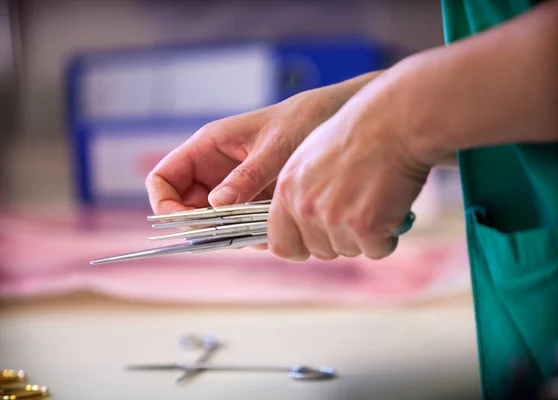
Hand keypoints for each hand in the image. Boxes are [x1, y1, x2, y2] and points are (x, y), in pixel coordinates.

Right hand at [145, 72, 380, 215]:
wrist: (336, 118)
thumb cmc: (303, 119)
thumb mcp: (275, 147)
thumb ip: (247, 176)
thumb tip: (215, 207)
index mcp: (207, 147)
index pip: (163, 179)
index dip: (165, 204)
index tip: (188, 224)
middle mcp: (214, 169)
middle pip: (185, 207)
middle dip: (201, 227)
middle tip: (229, 236)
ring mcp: (233, 187)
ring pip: (213, 222)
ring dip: (229, 234)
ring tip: (259, 232)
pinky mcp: (254, 200)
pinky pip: (240, 225)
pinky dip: (251, 234)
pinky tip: (273, 230)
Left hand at [267, 77, 432, 260]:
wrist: (394, 122)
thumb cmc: (358, 135)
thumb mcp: (311, 158)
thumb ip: (299, 192)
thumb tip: (300, 220)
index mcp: (287, 189)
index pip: (280, 243)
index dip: (299, 248)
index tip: (314, 244)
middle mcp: (304, 206)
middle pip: (319, 251)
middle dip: (339, 240)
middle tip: (358, 212)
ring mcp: (333, 217)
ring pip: (349, 250)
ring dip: (366, 236)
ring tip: (376, 200)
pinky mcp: (363, 225)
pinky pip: (377, 250)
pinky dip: (388, 236)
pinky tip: (392, 207)